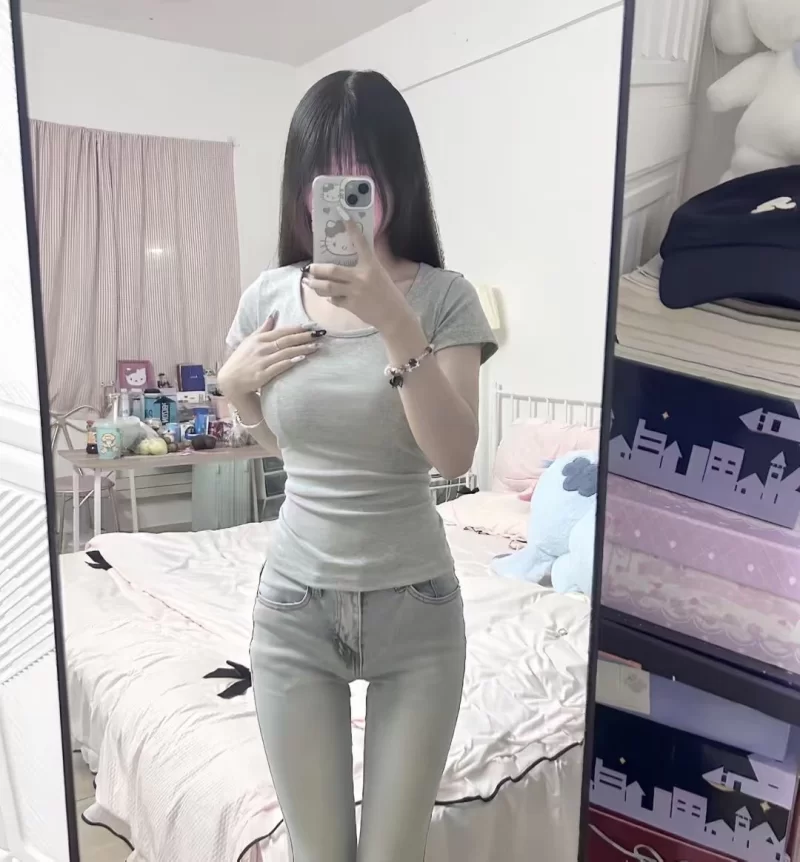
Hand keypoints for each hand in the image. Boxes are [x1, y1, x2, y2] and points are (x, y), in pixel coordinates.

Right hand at [217, 313, 322, 396]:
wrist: (230, 380)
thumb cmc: (241, 360)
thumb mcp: (250, 341)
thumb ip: (263, 328)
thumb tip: (274, 314)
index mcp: (259, 339)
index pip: (282, 331)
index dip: (297, 328)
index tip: (311, 326)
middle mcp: (261, 348)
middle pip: (286, 340)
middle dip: (304, 336)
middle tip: (320, 334)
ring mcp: (262, 361)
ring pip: (286, 352)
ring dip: (303, 348)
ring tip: (316, 346)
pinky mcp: (263, 374)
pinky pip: (280, 366)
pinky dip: (291, 361)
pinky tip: (302, 359)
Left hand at [303, 212, 412, 332]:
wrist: (393, 315)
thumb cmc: (389, 293)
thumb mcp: (381, 274)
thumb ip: (369, 264)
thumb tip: (360, 251)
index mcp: (371, 265)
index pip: (361, 243)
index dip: (352, 230)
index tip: (344, 219)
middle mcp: (360, 277)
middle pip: (332, 270)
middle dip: (317, 269)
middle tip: (309, 268)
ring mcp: (354, 292)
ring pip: (329, 287)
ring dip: (316, 284)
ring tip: (309, 282)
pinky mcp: (351, 305)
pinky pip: (335, 299)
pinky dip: (329, 297)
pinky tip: (327, 295)